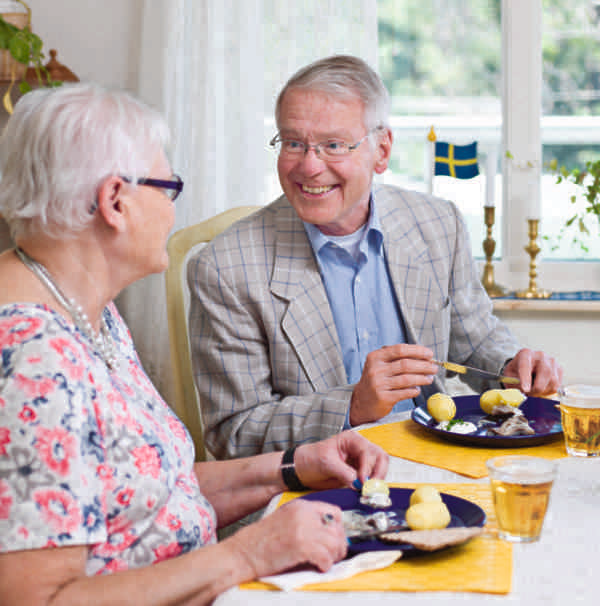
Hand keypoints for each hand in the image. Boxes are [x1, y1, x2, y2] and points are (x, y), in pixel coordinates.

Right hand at [225, 499, 346, 577]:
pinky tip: (318, 567)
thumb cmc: (261, 541)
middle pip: (337, 528)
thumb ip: (306, 521)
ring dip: (333, 556)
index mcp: (300, 506)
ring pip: (335, 543)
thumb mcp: (286, 520)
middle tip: (334, 555)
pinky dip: (325, 565)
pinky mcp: (300, 546)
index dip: (339, 528)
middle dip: (339, 545)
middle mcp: (304, 514)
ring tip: (324, 562)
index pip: (334, 512)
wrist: (242, 553)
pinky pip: (325, 557)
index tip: (336, 539)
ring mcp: (303, 529)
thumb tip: (329, 534)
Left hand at [293, 431, 388, 489]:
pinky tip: (365, 492)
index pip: (368, 451)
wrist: (301, 470)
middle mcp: (358, 448)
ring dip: (377, 480)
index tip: (363, 481)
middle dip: (378, 473)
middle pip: (380, 458)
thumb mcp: (326, 463)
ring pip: (379, 468)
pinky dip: (372, 486)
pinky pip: (372, 479)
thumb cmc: (310, 459)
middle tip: (371, 488)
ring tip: (368, 491)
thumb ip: (344, 472)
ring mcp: (360, 461)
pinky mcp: (359, 474)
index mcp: (351, 439)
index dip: (368, 466)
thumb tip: (359, 484)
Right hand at [349, 344, 435, 424]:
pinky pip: (405, 392)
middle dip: (424, 365)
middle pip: (406, 364)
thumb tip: (422, 356)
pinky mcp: (383, 398)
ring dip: (422, 378)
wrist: (360, 402)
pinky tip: (418, 389)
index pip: (400, 350)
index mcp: (375, 357)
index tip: (429, 354)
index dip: (417, 351)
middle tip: (434, 367)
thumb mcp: (379, 365)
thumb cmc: (375, 381)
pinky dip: (414, 390)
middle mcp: (376, 369)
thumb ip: (395, 358)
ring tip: (430, 378)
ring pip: (407, 379)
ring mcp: (379, 384)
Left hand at [503, 348, 562, 394]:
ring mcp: (552, 362)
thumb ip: (514, 383)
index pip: (526, 366)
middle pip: (545, 372)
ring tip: (533, 391)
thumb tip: (522, 392)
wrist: (525, 367)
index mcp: (525, 354)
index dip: (526, 379)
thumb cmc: (516, 371)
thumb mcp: (509, 375)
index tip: (525, 389)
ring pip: (553, 381)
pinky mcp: (559, 369)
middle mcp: (540, 355)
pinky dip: (548, 391)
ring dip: (543, 391)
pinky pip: (557, 385)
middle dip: (537, 388)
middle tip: (529, 394)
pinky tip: (540, 388)